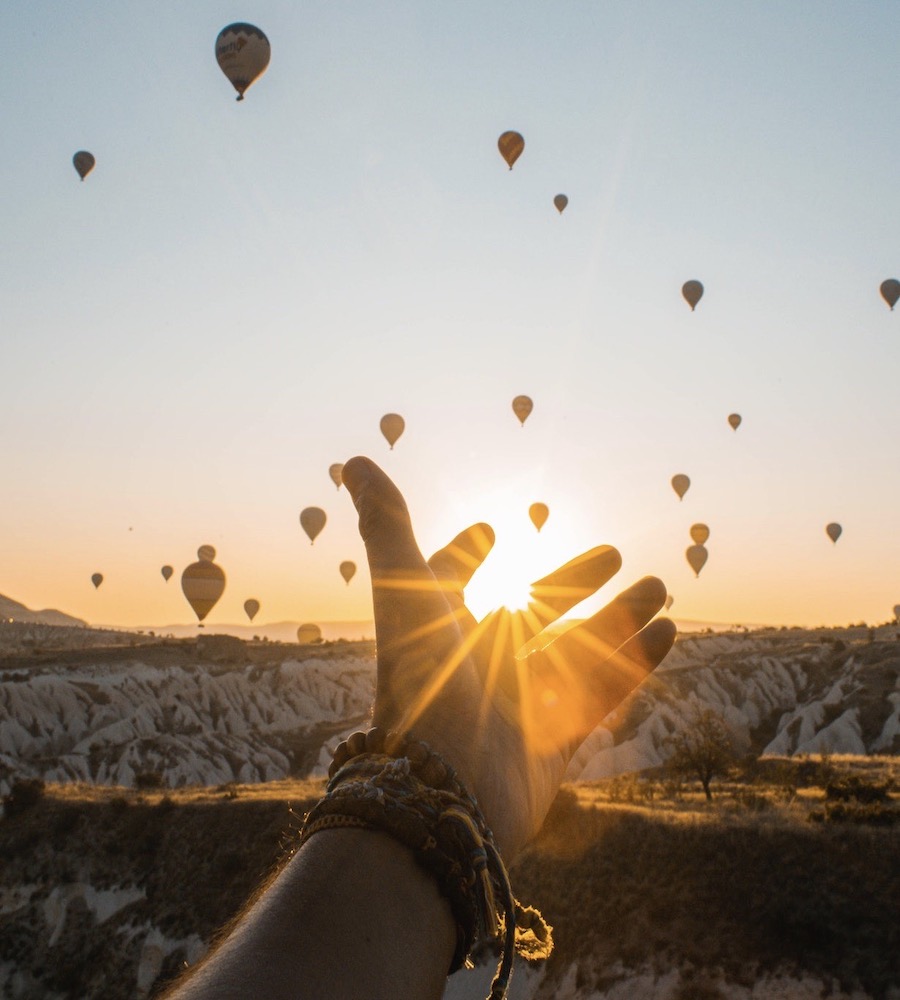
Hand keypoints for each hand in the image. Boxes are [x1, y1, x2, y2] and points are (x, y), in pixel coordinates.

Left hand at [342, 456, 675, 859]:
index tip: (488, 531)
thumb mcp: (407, 592)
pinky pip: (600, 695)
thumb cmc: (422, 685)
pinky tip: (667, 630)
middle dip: (571, 583)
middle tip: (612, 553)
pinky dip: (633, 662)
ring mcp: (518, 705)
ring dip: (618, 619)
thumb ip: (387, 525)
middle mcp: (478, 666)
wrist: (446, 793)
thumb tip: (355, 459)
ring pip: (576, 652)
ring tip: (658, 584)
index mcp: (440, 631)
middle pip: (531, 615)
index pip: (448, 583)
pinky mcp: (553, 743)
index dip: (462, 556)